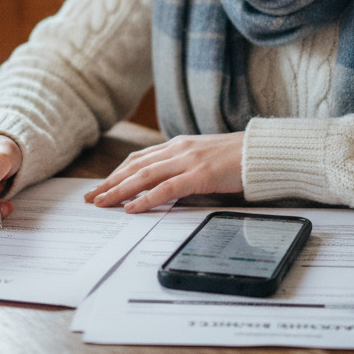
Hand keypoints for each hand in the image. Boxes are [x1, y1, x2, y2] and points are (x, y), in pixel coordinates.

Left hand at [82, 133, 243, 212]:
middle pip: (135, 167)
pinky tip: (131, 208)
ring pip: (144, 176)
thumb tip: (167, 188)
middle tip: (91, 197)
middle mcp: (178, 149)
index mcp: (179, 145)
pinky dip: (146, 198)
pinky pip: (166, 188)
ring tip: (102, 202)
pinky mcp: (200, 174)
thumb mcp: (205, 160)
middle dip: (110, 182)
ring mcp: (188, 161)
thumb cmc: (238, 159)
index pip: (139, 159)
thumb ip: (184, 169)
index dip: (117, 172)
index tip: (101, 185)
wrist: (263, 153)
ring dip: (119, 190)